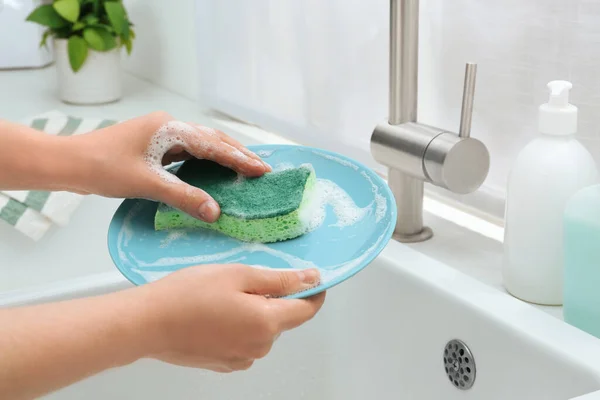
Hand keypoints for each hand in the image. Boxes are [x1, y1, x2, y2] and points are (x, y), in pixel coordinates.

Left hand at [71, 111, 270, 221]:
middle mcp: (168, 125)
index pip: (213, 144)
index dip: (239, 158)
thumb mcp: (147, 184)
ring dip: (223, 154)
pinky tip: (213, 169)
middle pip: (212, 138)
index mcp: (169, 128)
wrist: (69, 162)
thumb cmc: (103, 168)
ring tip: (244, 167)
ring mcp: (160, 133)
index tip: (262, 169)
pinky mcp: (153, 143)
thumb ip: (183, 197)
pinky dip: (205, 159)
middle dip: (237, 153)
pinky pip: (188, 150)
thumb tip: (215, 212)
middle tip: (261, 168)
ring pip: (200, 142)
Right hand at [136, 264, 324, 371]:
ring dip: (254, 312)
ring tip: (223, 296)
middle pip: (282, 319)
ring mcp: (241, 358)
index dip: (314, 292)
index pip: (307, 310)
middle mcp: (259, 346)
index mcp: (267, 322)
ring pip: (262, 330)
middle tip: (244, 279)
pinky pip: (244, 342)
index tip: (311, 278)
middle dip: (273, 298)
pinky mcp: (224, 364)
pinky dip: (238, 326)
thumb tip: (311, 279)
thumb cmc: (187, 295)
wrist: (147, 323)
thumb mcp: (238, 275)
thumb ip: (279, 279)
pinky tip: (215, 314)